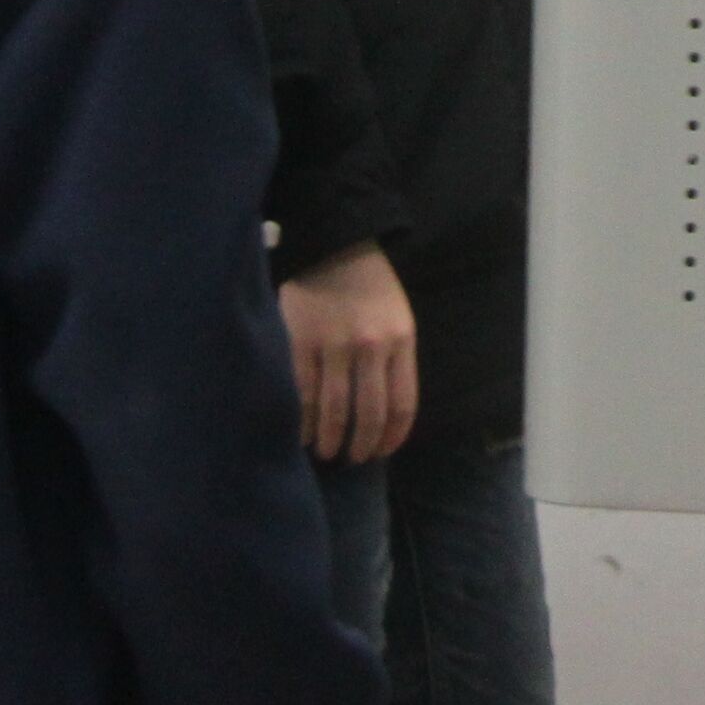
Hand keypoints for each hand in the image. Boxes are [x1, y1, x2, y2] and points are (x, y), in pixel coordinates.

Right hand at [278, 241, 417, 462]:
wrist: (333, 245)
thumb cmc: (370, 287)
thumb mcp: (398, 318)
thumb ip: (395, 361)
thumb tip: (384, 415)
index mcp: (401, 340)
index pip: (403, 404)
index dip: (392, 437)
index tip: (381, 452)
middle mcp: (372, 346)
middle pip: (369, 414)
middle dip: (361, 446)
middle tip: (351, 459)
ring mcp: (335, 346)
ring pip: (334, 411)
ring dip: (331, 440)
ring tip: (326, 452)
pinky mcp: (302, 343)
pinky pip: (303, 395)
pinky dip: (303, 422)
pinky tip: (303, 435)